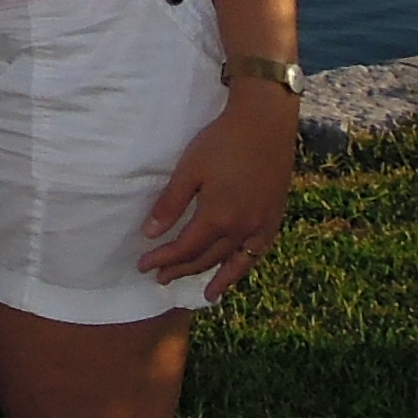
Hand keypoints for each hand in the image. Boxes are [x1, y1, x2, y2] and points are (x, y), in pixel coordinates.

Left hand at [139, 80, 296, 300]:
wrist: (265, 123)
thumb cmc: (222, 141)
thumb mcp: (190, 170)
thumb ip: (170, 204)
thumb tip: (150, 234)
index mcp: (217, 217)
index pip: (184, 248)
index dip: (162, 259)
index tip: (144, 265)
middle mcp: (241, 228)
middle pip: (206, 257)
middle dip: (181, 269)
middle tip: (161, 278)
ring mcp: (261, 225)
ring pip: (233, 260)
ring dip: (216, 278)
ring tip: (206, 295)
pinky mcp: (274, 217)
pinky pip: (257, 251)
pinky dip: (244, 265)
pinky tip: (238, 270)